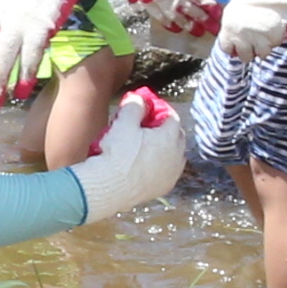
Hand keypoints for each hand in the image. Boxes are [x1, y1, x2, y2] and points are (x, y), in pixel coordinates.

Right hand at [66, 88, 186, 222]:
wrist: (110, 188)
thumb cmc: (117, 155)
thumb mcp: (123, 122)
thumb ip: (134, 106)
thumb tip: (138, 99)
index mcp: (169, 137)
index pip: (171, 116)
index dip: (159, 109)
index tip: (147, 108)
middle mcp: (176, 155)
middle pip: (176, 135)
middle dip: (164, 128)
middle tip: (147, 125)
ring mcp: (172, 173)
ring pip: (174, 154)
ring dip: (164, 147)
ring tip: (147, 145)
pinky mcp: (164, 187)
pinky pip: (167, 171)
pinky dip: (161, 164)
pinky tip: (146, 164)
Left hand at [219, 0, 286, 60]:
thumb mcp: (232, 11)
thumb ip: (231, 27)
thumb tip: (233, 40)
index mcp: (228, 29)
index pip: (227, 49)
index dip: (234, 48)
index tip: (239, 46)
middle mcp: (241, 38)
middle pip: (244, 57)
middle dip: (250, 51)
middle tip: (255, 43)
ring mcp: (258, 40)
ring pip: (261, 54)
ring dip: (264, 47)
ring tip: (266, 36)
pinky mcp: (273, 38)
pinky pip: (275, 45)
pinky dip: (276, 39)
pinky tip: (274, 28)